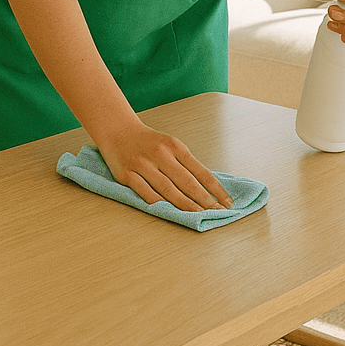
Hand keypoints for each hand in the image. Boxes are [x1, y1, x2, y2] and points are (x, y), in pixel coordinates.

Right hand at [93, 119, 232, 210]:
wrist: (118, 130)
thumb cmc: (148, 141)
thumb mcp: (170, 145)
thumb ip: (185, 163)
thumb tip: (207, 187)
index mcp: (175, 146)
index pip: (200, 171)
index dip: (215, 188)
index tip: (227, 202)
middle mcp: (160, 154)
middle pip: (187, 182)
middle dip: (205, 199)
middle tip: (217, 213)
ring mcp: (143, 165)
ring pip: (168, 190)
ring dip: (185, 205)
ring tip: (199, 215)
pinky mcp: (127, 175)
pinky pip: (146, 193)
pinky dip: (159, 204)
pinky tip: (170, 213)